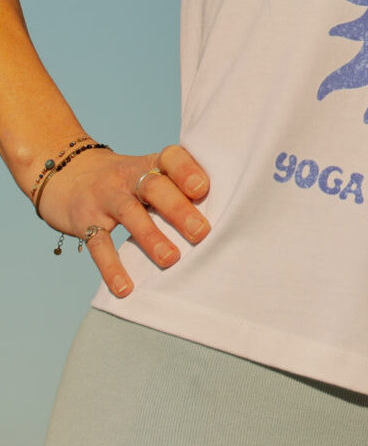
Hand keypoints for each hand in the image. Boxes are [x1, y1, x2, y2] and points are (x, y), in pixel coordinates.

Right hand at [37, 144, 209, 297]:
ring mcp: (105, 198)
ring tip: (171, 259)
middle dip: (178, 209)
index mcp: (150, 163)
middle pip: (155, 188)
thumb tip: (221, 214)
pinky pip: (98, 245)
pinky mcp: (85, 222)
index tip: (204, 188)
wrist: (68, 175)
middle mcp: (128, 177)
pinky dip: (112, 268)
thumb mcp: (147, 174)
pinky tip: (125, 288)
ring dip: (151, 237)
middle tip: (201, 232)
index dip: (187, 170)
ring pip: (130, 214)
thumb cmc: (126, 181)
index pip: (171, 158)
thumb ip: (175, 188)